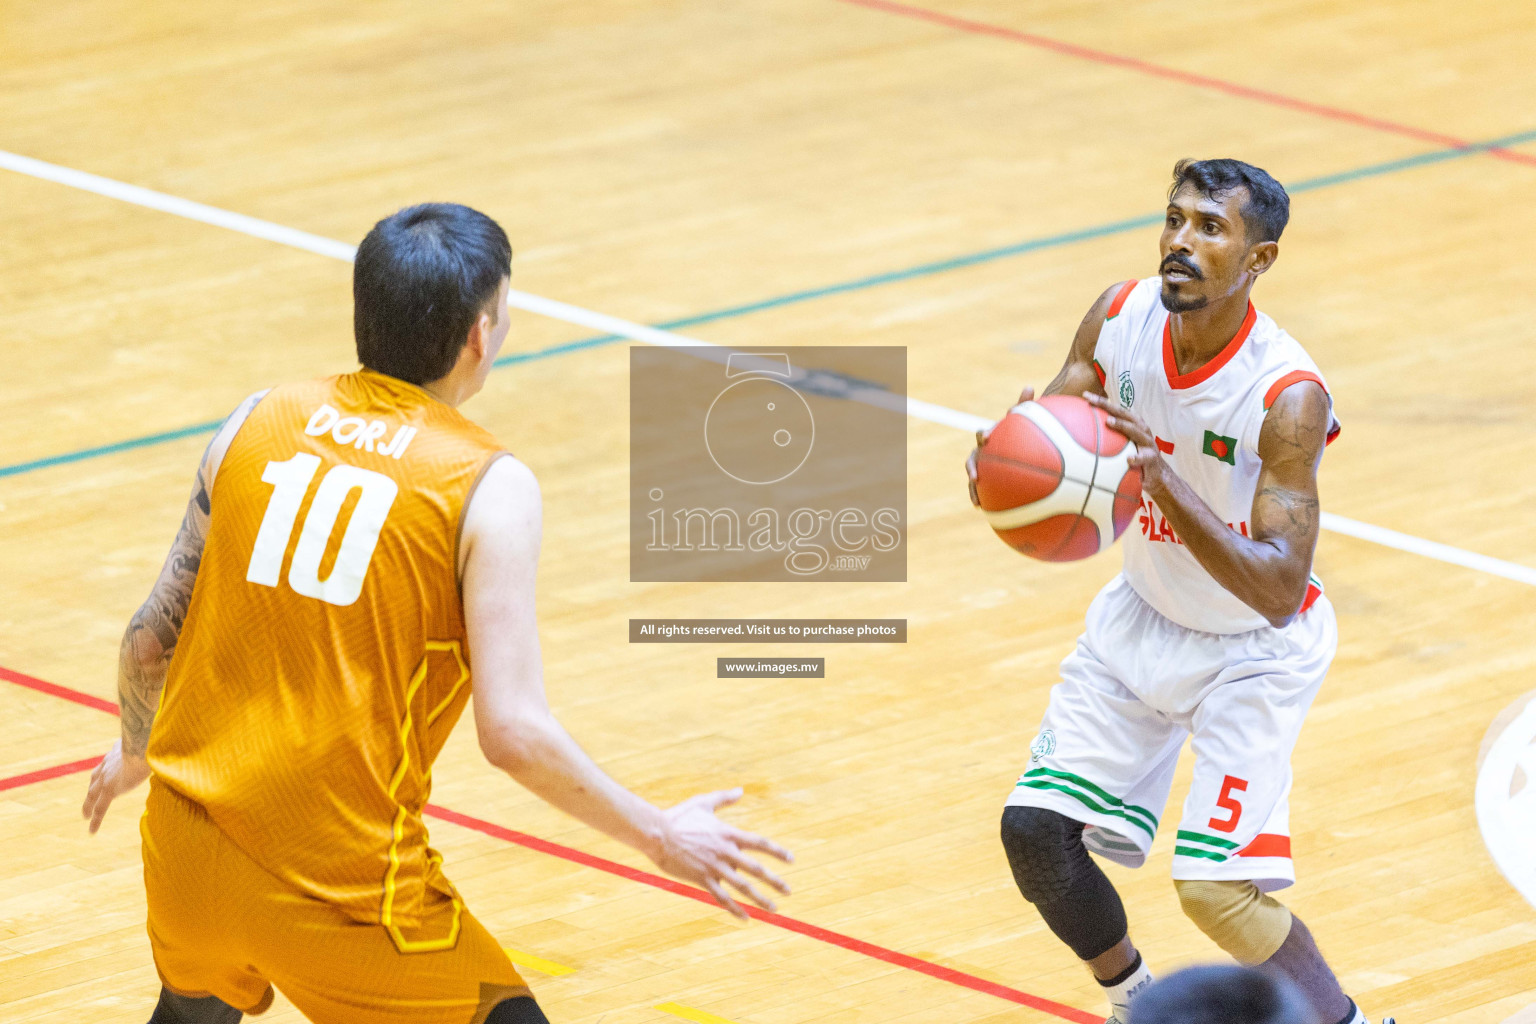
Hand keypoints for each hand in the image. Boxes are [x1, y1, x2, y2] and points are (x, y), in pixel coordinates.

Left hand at [82, 739, 150, 833]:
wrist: (141, 748)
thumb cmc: (152, 741)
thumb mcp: (150, 742)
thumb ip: (156, 745)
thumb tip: (173, 743)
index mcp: (117, 753)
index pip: (108, 763)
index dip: (106, 770)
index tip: (104, 774)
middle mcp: (107, 764)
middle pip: (95, 779)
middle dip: (92, 788)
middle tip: (89, 797)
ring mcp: (106, 778)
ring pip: (92, 795)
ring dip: (88, 805)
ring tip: (85, 815)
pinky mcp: (109, 790)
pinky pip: (100, 808)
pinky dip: (95, 820)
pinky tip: (91, 831)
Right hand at [649, 788, 792, 919]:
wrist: (658, 834)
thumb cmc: (678, 816)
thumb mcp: (703, 803)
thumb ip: (724, 798)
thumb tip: (740, 790)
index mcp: (728, 834)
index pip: (760, 843)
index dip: (777, 851)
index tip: (791, 860)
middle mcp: (726, 852)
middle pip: (756, 869)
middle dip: (775, 881)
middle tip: (789, 891)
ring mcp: (714, 867)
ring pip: (743, 887)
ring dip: (760, 899)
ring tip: (774, 908)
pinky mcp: (702, 879)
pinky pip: (722, 898)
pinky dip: (734, 909)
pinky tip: (746, 918)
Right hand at [966, 386, 1034, 505]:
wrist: (1015, 445)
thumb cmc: (1020, 431)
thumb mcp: (1024, 419)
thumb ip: (1024, 406)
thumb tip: (1029, 385)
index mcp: (991, 437)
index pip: (983, 434)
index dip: (984, 435)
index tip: (987, 438)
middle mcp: (983, 452)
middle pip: (973, 459)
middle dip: (972, 467)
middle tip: (975, 475)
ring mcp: (984, 466)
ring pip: (974, 478)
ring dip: (973, 489)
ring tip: (977, 500)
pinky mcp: (987, 480)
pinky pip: (984, 491)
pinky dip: (984, 500)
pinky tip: (987, 511)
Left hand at [1083, 393, 1165, 492]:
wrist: (1157, 475)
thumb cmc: (1135, 458)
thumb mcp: (1122, 447)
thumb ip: (1108, 441)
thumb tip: (1081, 438)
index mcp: (1133, 425)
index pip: (1116, 411)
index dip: (1102, 402)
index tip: (1085, 395)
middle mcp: (1141, 430)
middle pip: (1125, 415)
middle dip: (1109, 406)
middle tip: (1093, 401)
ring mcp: (1148, 443)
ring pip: (1136, 431)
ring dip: (1123, 425)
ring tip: (1109, 421)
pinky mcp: (1152, 458)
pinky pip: (1145, 457)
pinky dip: (1138, 457)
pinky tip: (1129, 459)